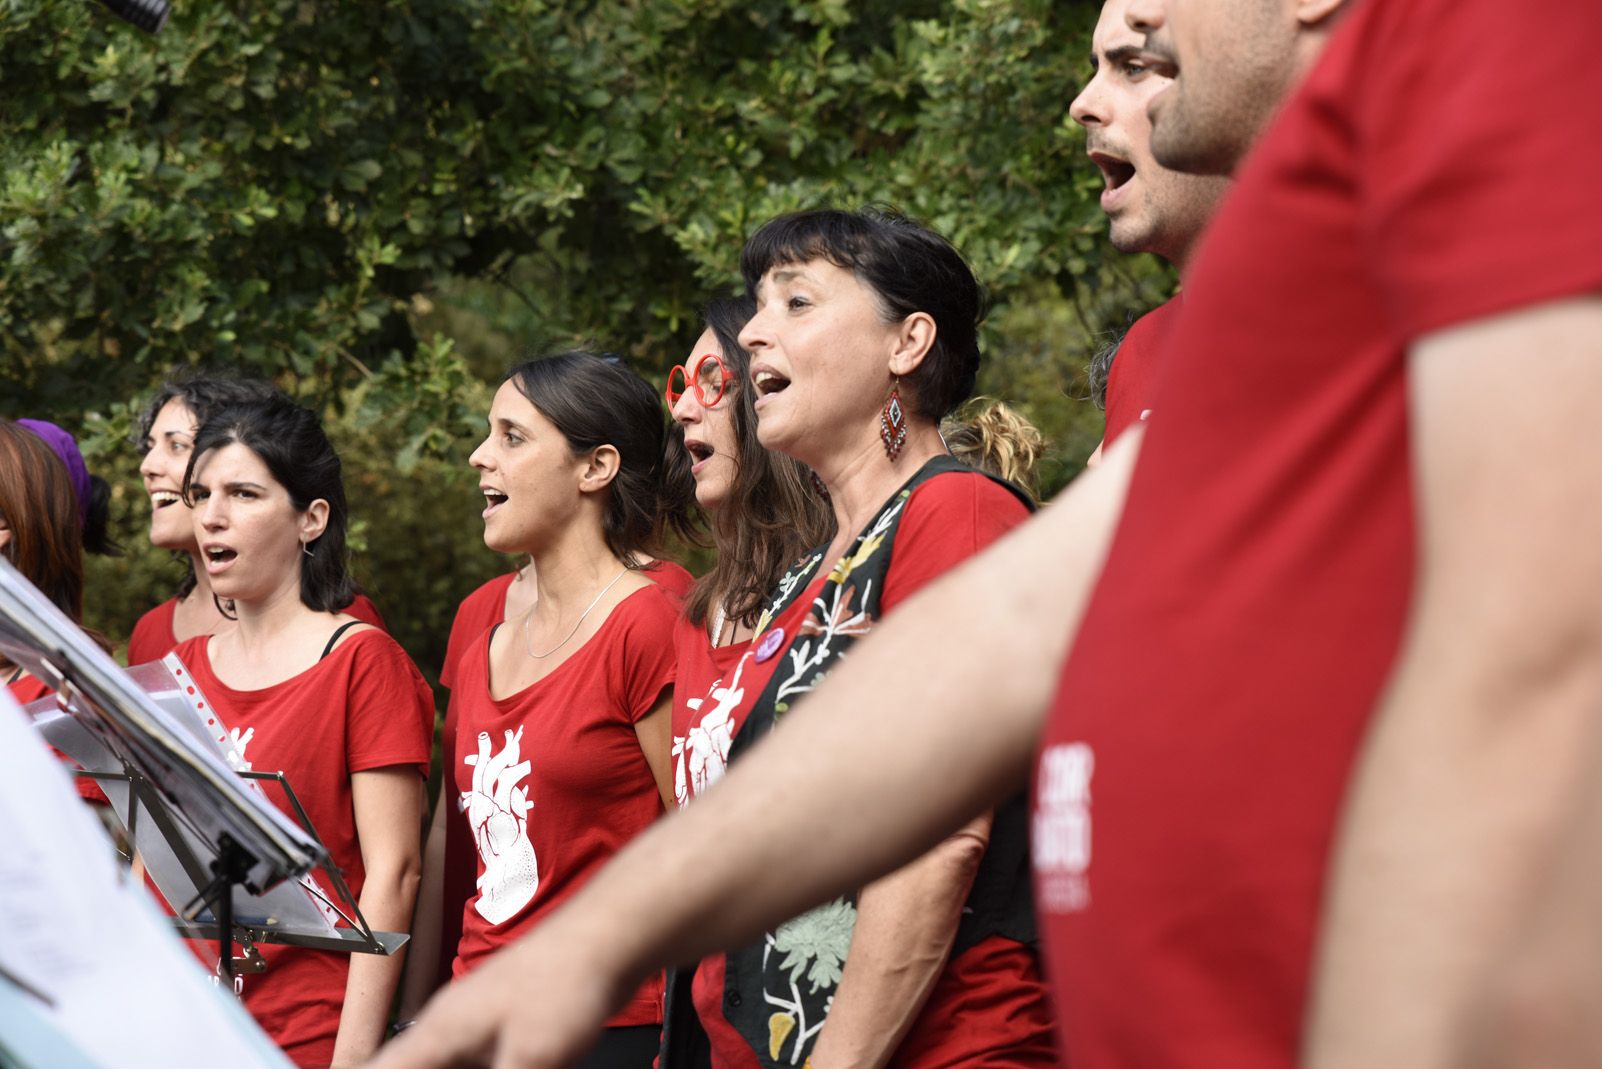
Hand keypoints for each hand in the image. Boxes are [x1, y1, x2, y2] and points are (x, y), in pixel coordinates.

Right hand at [365, 915, 625, 1068]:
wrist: (606, 940)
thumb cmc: (564, 984)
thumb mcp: (528, 1061)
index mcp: (439, 1032)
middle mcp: (450, 1027)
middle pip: (412, 1068)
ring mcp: (478, 1026)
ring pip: (446, 1065)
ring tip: (500, 1067)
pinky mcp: (507, 1029)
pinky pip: (477, 1062)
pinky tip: (509, 1068)